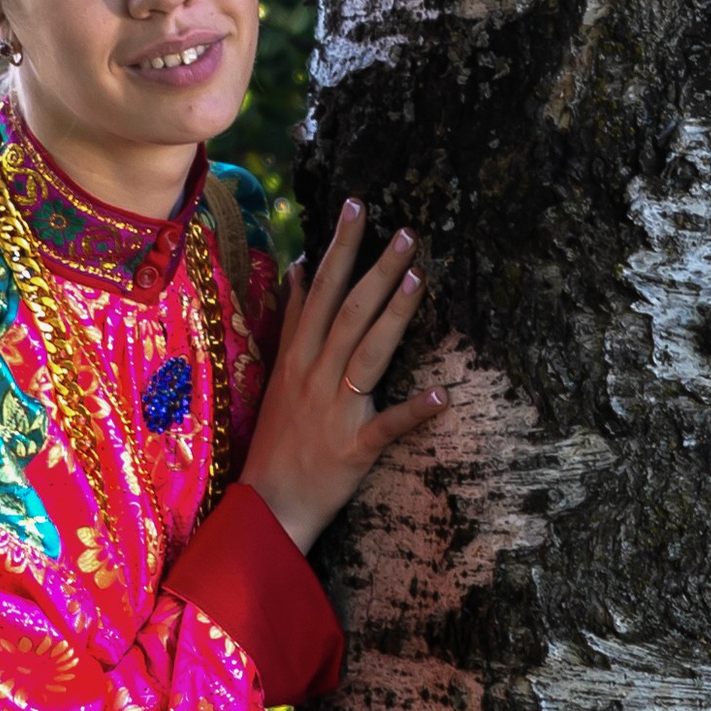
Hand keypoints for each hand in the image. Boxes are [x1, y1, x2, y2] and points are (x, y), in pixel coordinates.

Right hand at [239, 197, 447, 552]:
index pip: (323, 290)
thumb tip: (303, 267)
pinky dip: (412, 412)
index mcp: (298, 355)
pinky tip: (442, 396)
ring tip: (419, 278)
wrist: (268, 505)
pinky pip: (386, 427)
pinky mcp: (353, 448)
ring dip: (393, 315)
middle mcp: (315, 374)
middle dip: (377, 269)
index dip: (341, 248)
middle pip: (349, 312)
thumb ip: (294, 319)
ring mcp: (334, 410)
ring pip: (367, 353)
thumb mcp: (280, 370)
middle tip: (408, 231)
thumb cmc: (280, 436)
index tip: (358, 205)